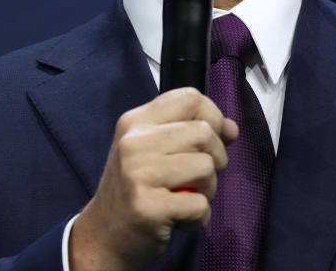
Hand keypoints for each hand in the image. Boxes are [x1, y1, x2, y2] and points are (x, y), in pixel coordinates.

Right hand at [68, 88, 238, 270]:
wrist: (103, 237)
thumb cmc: (135, 190)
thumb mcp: (155, 151)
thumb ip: (191, 133)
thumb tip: (231, 128)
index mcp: (136, 121)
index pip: (191, 98)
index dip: (213, 116)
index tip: (211, 139)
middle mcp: (134, 142)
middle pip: (205, 132)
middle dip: (215, 159)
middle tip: (197, 178)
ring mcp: (138, 173)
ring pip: (206, 167)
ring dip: (207, 190)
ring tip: (185, 198)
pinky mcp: (147, 207)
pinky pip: (200, 204)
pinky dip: (199, 217)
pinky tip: (178, 219)